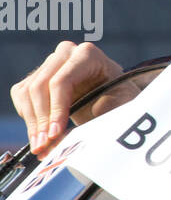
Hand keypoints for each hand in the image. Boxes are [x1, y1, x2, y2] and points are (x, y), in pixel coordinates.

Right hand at [10, 41, 122, 156]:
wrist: (111, 94)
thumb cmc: (118, 96)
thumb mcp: (120, 102)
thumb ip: (107, 109)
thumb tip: (92, 114)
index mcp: (88, 54)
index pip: (61, 81)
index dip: (56, 109)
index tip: (55, 134)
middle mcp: (65, 53)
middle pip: (39, 87)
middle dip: (41, 119)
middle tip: (44, 145)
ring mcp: (49, 63)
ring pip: (27, 94)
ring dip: (32, 123)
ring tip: (41, 146)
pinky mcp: (36, 76)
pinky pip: (21, 97)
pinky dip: (28, 118)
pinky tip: (39, 134)